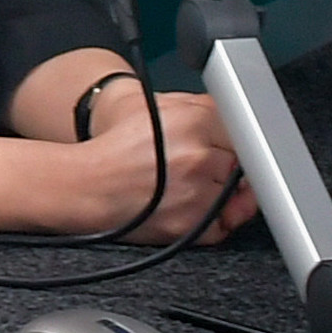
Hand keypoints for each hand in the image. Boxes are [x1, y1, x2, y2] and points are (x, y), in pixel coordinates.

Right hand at [55, 87, 257, 243]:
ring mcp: (196, 193)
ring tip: (186, 187)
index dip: (231, 142)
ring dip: (219, 194)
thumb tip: (240, 118)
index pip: (244, 131)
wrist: (87, 186)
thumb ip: (204, 107)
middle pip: (243, 165)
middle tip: (196, 168)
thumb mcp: (160, 108)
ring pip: (236, 196)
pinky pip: (223, 225)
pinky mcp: (190, 224)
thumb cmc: (118, 150)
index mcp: (193, 120)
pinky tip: (185, 206)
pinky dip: (210, 220)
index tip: (226, 148)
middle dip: (226, 168)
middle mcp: (197, 156)